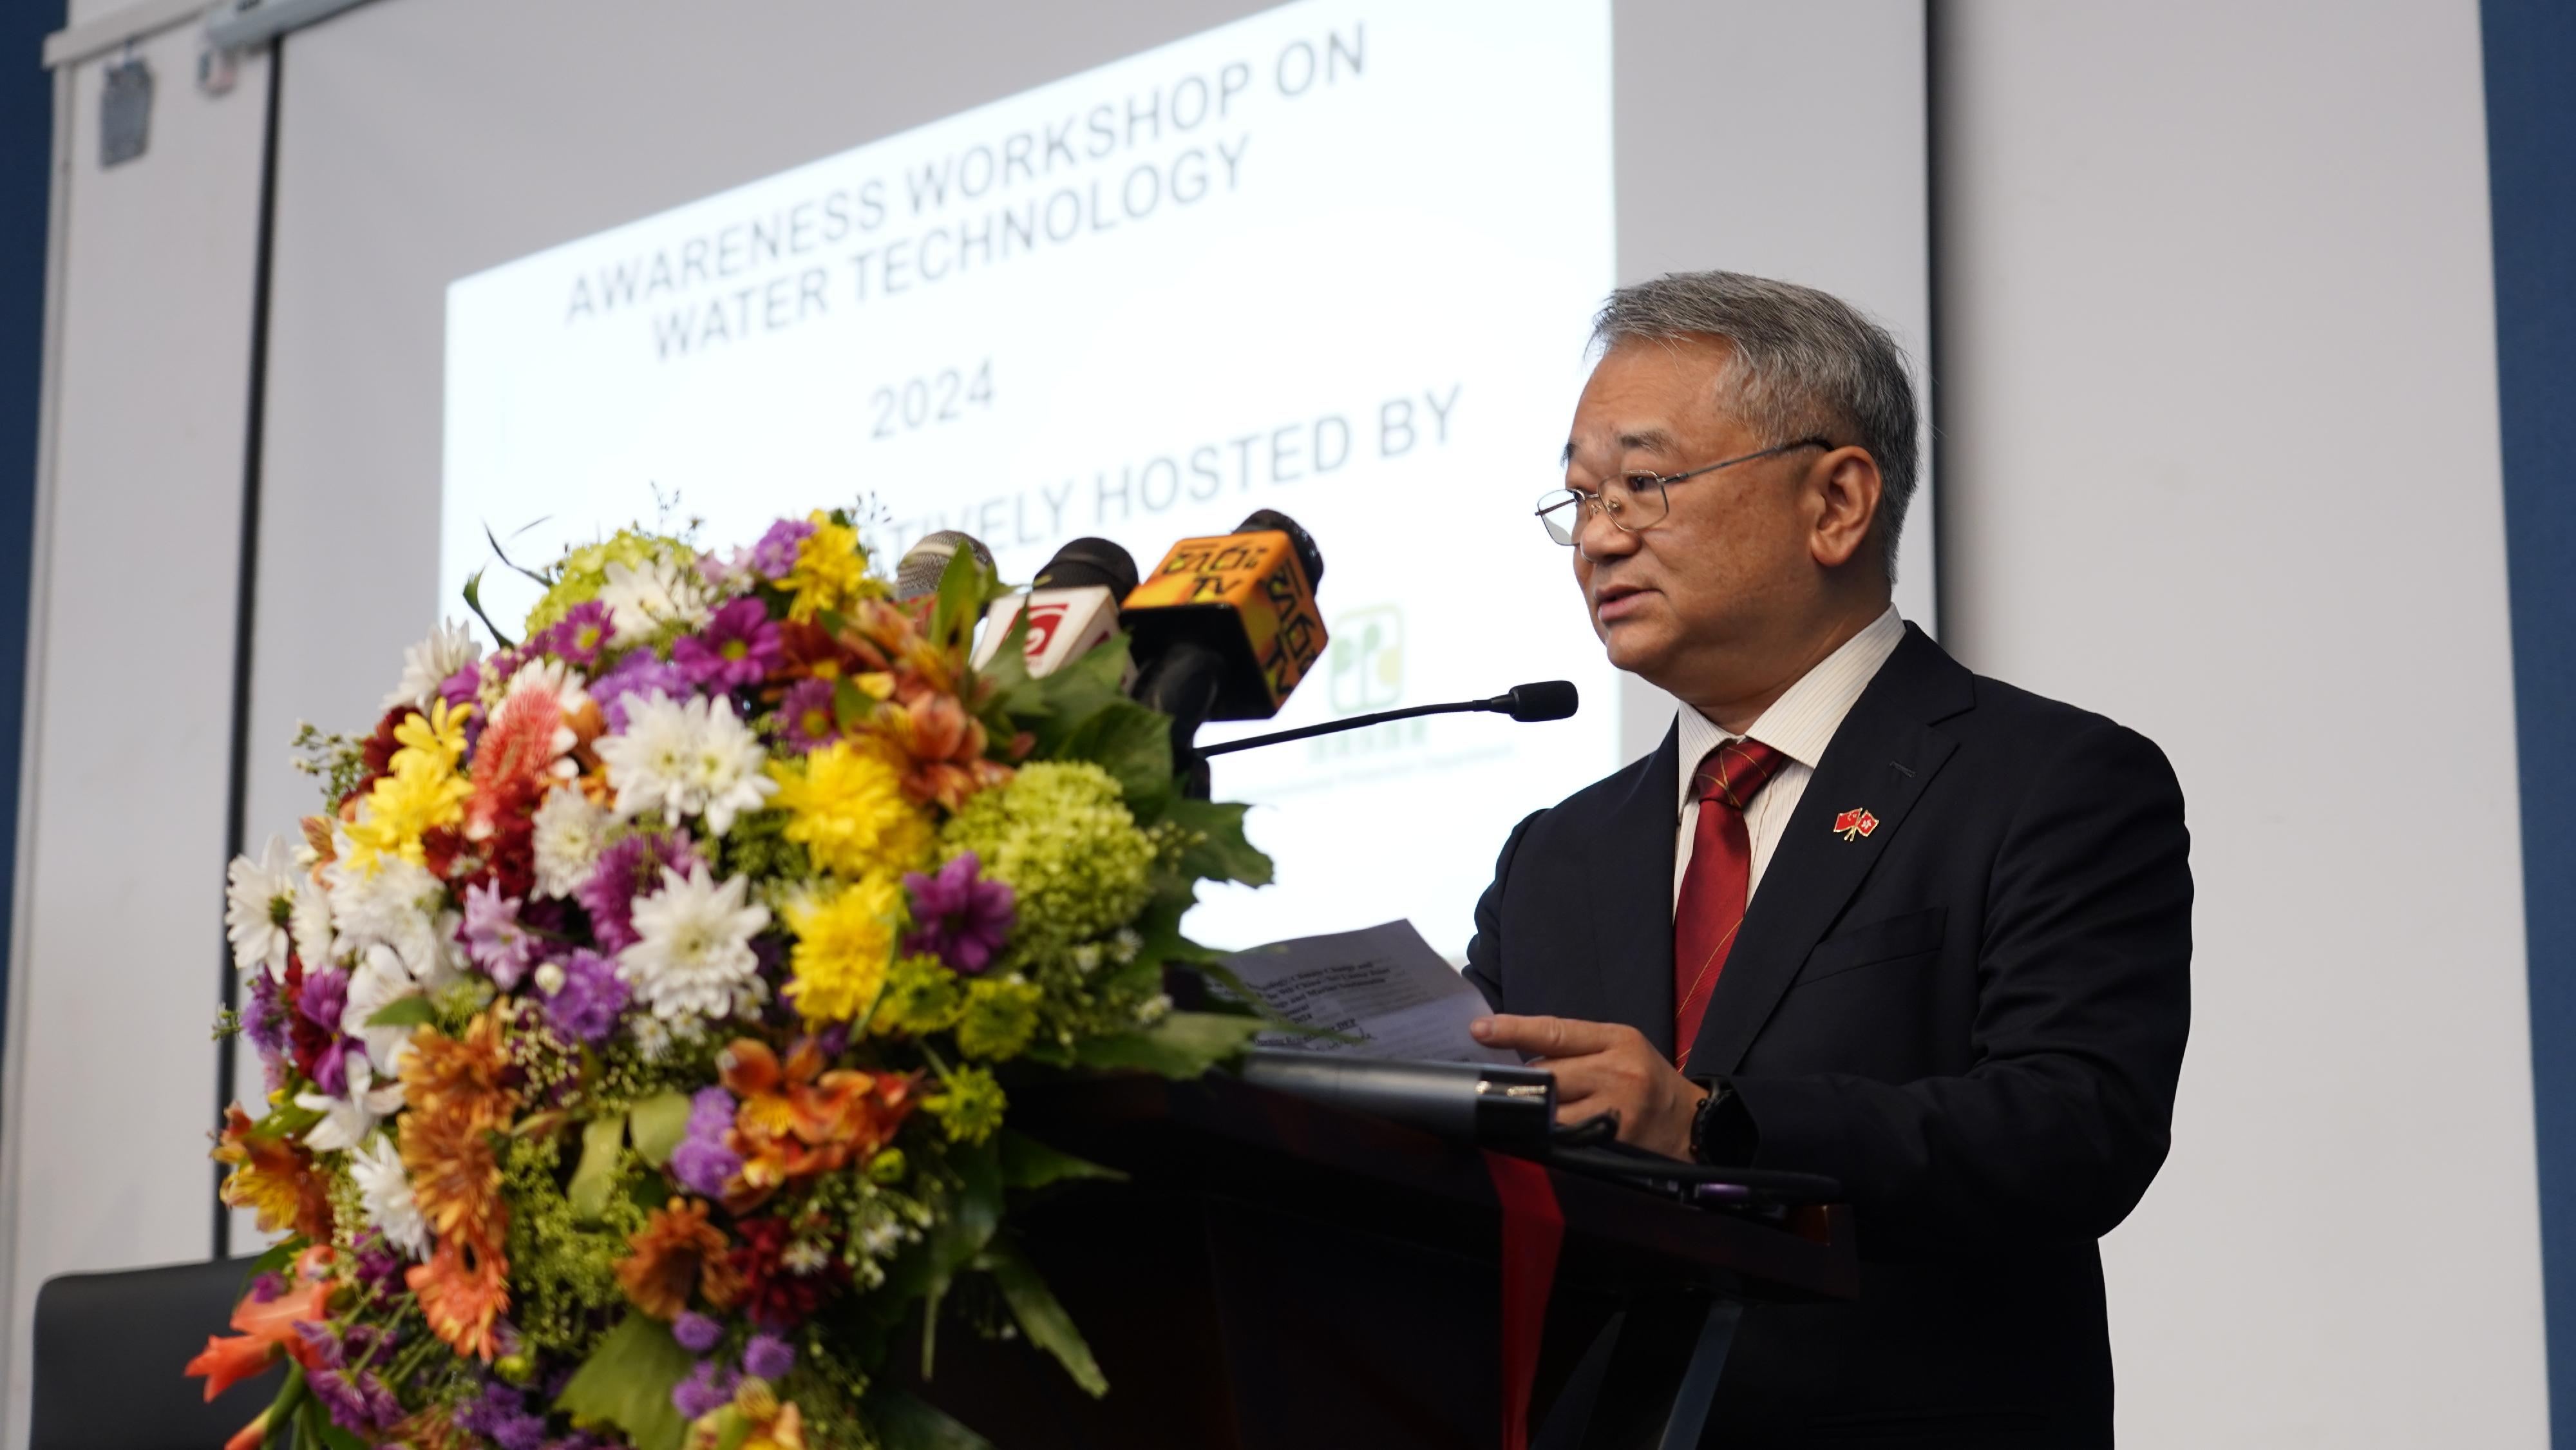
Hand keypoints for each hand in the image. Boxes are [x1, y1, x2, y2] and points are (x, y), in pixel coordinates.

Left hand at [1470, 1014, 1706, 1158]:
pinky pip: (1564, 1137)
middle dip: (1523, 1082)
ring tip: (1540, 1112)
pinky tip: (1548, 1133)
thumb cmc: (1647, 1082)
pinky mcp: (1614, 1141)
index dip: (1514, 1030)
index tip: (1480, 1029)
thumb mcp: (1621, 1050)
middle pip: (1547, 1072)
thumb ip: (1575, 1049)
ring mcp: (1616, 1108)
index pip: (1555, 1031)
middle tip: (1508, 1087)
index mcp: (1618, 1039)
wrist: (1693, 1126)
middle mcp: (1618, 1070)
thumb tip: (1518, 1057)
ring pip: (1551, 1107)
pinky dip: (1549, 1134)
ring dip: (1535, 1111)